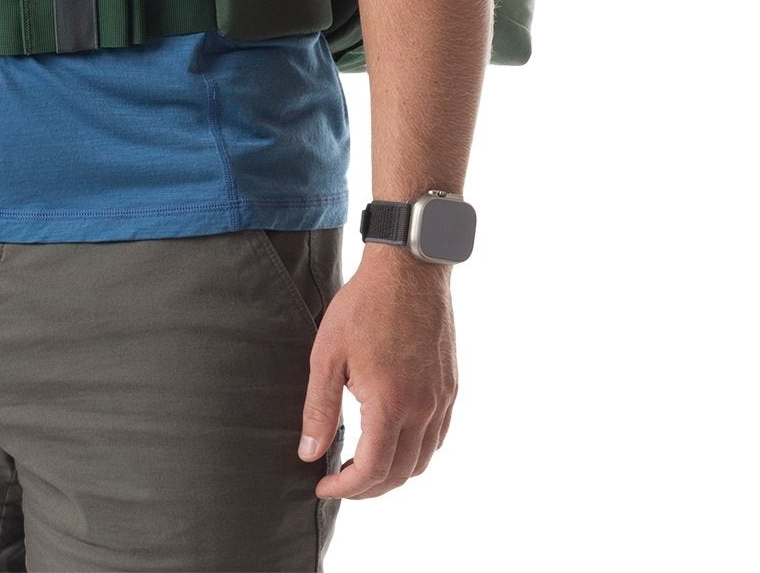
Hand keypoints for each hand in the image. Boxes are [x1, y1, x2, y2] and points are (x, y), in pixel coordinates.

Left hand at [297, 248, 456, 498]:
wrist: (408, 269)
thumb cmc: (364, 306)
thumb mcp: (327, 354)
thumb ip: (319, 409)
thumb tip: (309, 454)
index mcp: (389, 403)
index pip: (372, 470)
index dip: (346, 489)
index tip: (323, 487)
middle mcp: (422, 408)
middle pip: (400, 474)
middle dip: (367, 488)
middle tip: (340, 482)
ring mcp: (440, 399)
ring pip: (423, 461)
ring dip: (393, 474)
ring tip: (364, 467)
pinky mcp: (450, 387)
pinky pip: (438, 437)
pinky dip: (416, 453)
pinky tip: (394, 441)